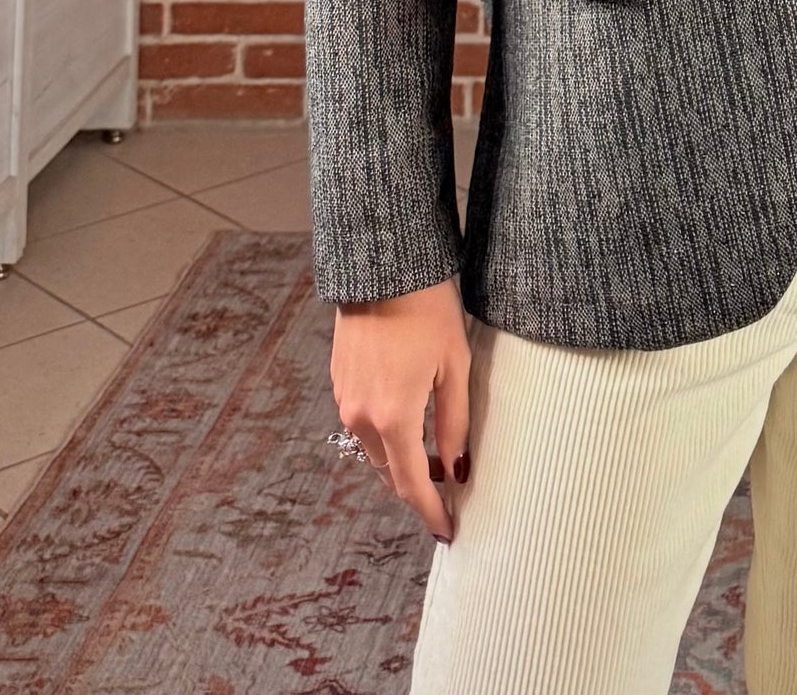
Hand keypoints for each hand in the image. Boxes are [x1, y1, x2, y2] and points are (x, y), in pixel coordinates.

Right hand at [330, 276, 472, 542]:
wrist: (382, 265)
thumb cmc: (427, 310)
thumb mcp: (454, 366)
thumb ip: (454, 422)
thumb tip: (457, 468)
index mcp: (393, 417)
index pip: (412, 485)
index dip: (430, 512)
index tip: (447, 531)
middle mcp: (361, 416)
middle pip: (389, 472)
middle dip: (417, 488)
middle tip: (446, 496)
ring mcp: (345, 398)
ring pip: (373, 450)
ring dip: (400, 461)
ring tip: (432, 460)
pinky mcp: (340, 380)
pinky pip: (362, 423)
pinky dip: (384, 434)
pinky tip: (407, 423)